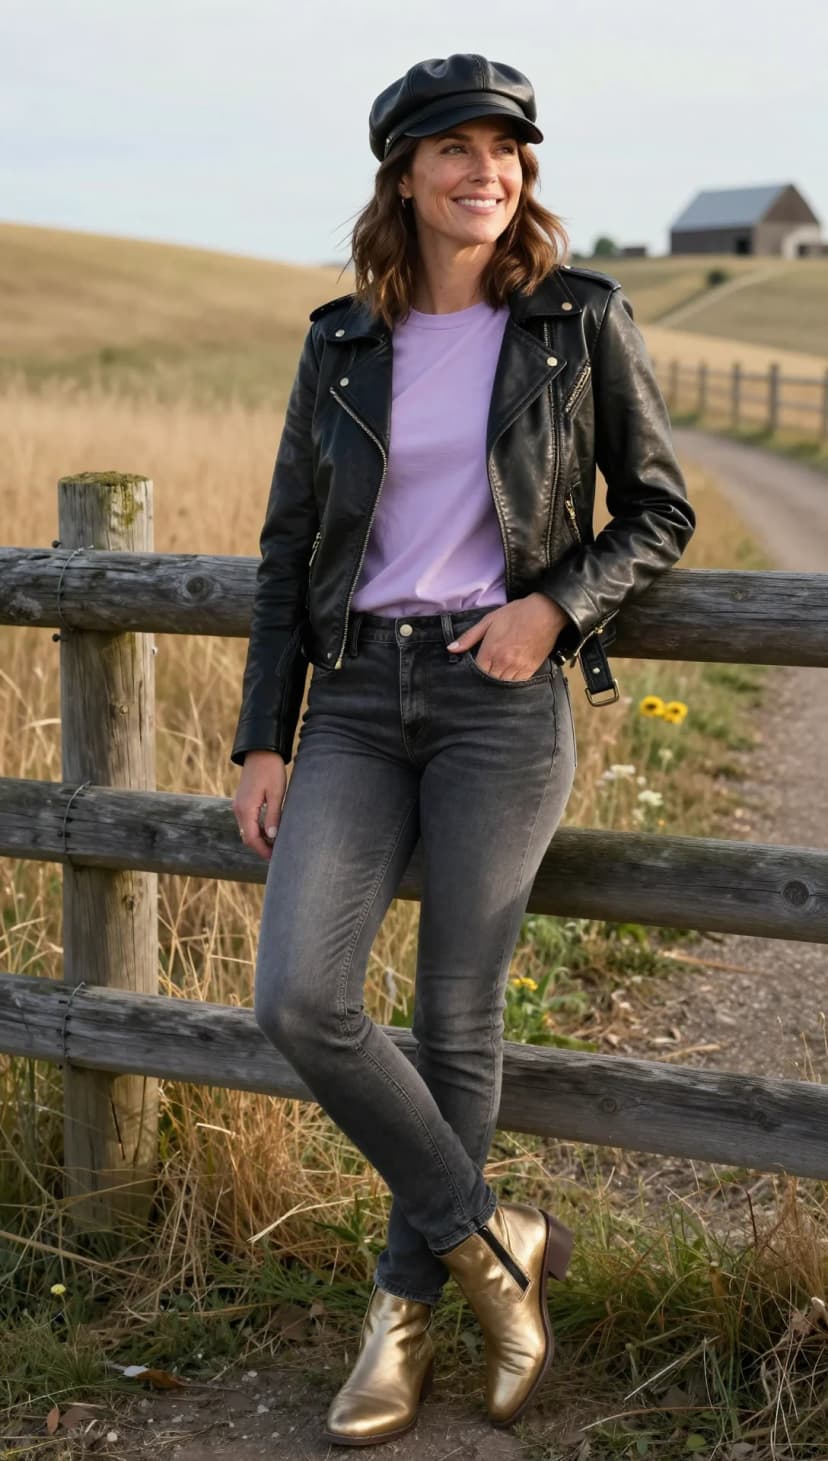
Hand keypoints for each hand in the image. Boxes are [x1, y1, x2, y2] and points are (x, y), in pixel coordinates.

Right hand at [231, 750, 286, 861]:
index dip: (263, 851)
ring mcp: (238, 805)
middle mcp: (238, 809)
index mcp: (246, 809)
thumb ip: (273, 815)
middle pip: (247, 837)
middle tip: (277, 855)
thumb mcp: (276, 793)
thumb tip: (272, 837)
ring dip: (258, 840)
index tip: (275, 858)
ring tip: (275, 845)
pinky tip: (269, 832)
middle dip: (260, 848)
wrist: (261, 751)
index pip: (251, 838)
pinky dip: (256, 830)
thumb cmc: (271, 770)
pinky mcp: (242, 801)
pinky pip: (247, 822)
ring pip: (246, 830)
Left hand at [446, 594, 572, 679]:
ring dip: (498, 680)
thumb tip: (451, 649)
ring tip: (496, 674)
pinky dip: (511, 681)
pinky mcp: (530, 669)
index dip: (474, 672)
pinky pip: (517, 683)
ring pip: (502, 684)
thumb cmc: (515, 614)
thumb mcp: (489, 621)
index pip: (476, 672)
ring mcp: (518, 667)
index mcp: (490, 651)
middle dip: (485, 677)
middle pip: (489, 680)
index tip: (474, 668)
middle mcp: (503, 662)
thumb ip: (469, 637)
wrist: (545, 613)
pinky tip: (509, 674)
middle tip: (485, 672)